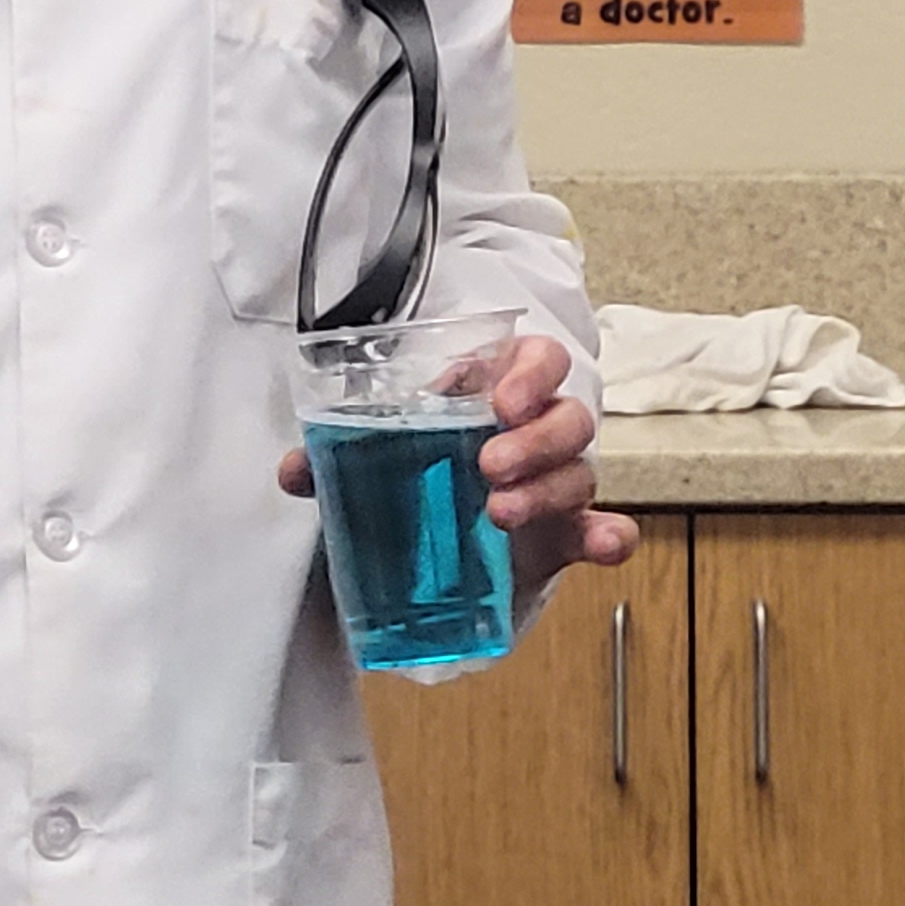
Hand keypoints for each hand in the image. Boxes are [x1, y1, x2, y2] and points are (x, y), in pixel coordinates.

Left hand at [275, 332, 638, 598]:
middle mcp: (534, 431)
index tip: (501, 400)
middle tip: (490, 463)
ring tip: (500, 511)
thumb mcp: (373, 459)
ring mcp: (554, 482)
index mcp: (492, 392)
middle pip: (566, 414)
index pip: (533, 360)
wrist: (432, 545)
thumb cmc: (415, 473)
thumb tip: (294, 470)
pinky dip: (610, 535)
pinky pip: (603, 527)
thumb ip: (334, 459)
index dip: (529, 373)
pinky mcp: (564, 534)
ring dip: (547, 488)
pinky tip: (603, 542)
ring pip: (580, 469)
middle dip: (535, 437)